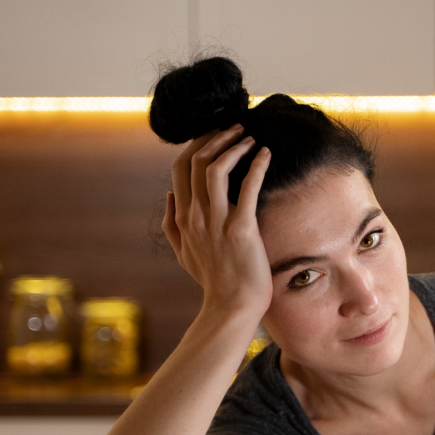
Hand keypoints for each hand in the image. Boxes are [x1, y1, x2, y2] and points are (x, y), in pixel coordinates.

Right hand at [163, 124, 272, 317]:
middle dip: (215, 137)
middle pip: (196, 161)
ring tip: (249, 137)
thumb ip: (171, 224)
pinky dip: (257, 165)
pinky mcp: (242, 229)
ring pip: (216, 168)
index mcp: (182, 217)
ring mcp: (217, 222)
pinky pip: (247, 188)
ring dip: (233, 146)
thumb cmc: (213, 282)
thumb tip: (168, 196)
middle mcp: (196, 216)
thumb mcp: (182, 253)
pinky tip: (265, 154)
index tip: (214, 134)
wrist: (231, 307)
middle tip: (234, 127)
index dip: (196, 145)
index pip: (180, 168)